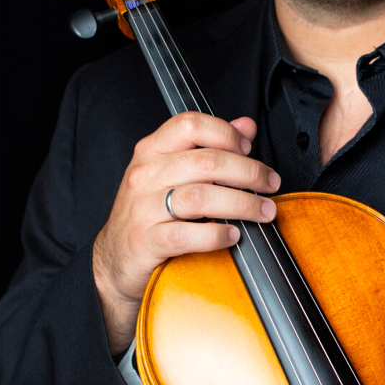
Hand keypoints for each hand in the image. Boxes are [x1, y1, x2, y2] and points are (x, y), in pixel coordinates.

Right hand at [91, 112, 279, 353]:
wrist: (114, 259)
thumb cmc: (148, 213)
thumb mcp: (170, 172)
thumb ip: (207, 146)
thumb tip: (246, 125)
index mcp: (151, 151)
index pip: (190, 124)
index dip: (226, 133)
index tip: (248, 148)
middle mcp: (144, 174)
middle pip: (206, 161)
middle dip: (249, 172)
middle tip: (270, 184)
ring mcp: (142, 208)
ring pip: (201, 197)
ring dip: (242, 204)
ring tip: (262, 212)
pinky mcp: (146, 240)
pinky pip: (188, 234)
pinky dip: (216, 235)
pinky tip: (233, 235)